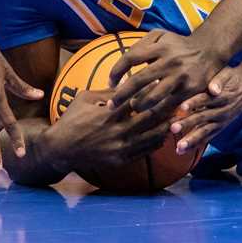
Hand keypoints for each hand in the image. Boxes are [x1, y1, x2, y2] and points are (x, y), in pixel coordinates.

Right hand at [52, 89, 169, 172]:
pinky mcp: (121, 160)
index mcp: (109, 113)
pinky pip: (145, 151)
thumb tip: (130, 81)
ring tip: (178, 118)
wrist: (60, 149)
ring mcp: (120, 148)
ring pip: (152, 137)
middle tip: (181, 100)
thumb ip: (109, 92)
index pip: (138, 99)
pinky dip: (157, 143)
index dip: (154, 92)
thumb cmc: (72, 118)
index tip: (166, 83)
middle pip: (150, 118)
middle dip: (167, 109)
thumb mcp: (86, 98)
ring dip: (166, 127)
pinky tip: (164, 135)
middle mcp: (117, 131)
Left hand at [108, 31, 225, 118]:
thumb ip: (141, 44)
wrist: (209, 51)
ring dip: (139, 105)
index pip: (130, 58)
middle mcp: (169, 61)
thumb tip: (122, 61)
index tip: (110, 82)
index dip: (117, 71)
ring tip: (132, 108)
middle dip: (122, 94)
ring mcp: (179, 77)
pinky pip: (169, 104)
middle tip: (111, 104)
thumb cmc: (178, 44)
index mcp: (160, 46)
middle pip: (138, 80)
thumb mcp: (161, 35)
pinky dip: (157, 111)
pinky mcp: (188, 90)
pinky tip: (149, 114)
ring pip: (152, 96)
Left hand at [170, 65, 241, 153]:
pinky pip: (208, 137)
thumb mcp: (226, 75)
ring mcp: (221, 121)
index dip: (193, 104)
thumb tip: (213, 89)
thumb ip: (218, 81)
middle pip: (202, 118)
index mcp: (221, 96)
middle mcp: (221, 111)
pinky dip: (196, 144)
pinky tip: (183, 151)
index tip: (182, 108)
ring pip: (205, 132)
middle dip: (187, 124)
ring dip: (191, 140)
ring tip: (178, 148)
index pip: (205, 100)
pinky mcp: (220, 127)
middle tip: (173, 128)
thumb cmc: (232, 78)